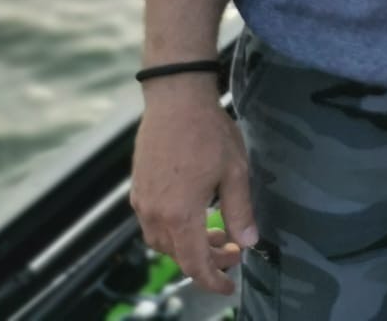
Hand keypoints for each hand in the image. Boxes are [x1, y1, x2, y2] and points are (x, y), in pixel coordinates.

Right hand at [130, 81, 257, 294]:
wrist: (176, 99)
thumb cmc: (209, 133)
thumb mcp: (235, 172)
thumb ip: (240, 211)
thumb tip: (249, 243)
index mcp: (180, 214)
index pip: (194, 263)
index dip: (212, 280)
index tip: (229, 287)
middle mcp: (154, 214)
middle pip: (178, 254)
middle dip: (206, 260)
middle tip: (233, 251)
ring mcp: (142, 201)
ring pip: (163, 241)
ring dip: (188, 245)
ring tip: (216, 234)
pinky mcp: (138, 188)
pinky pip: (153, 223)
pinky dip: (174, 229)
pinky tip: (195, 214)